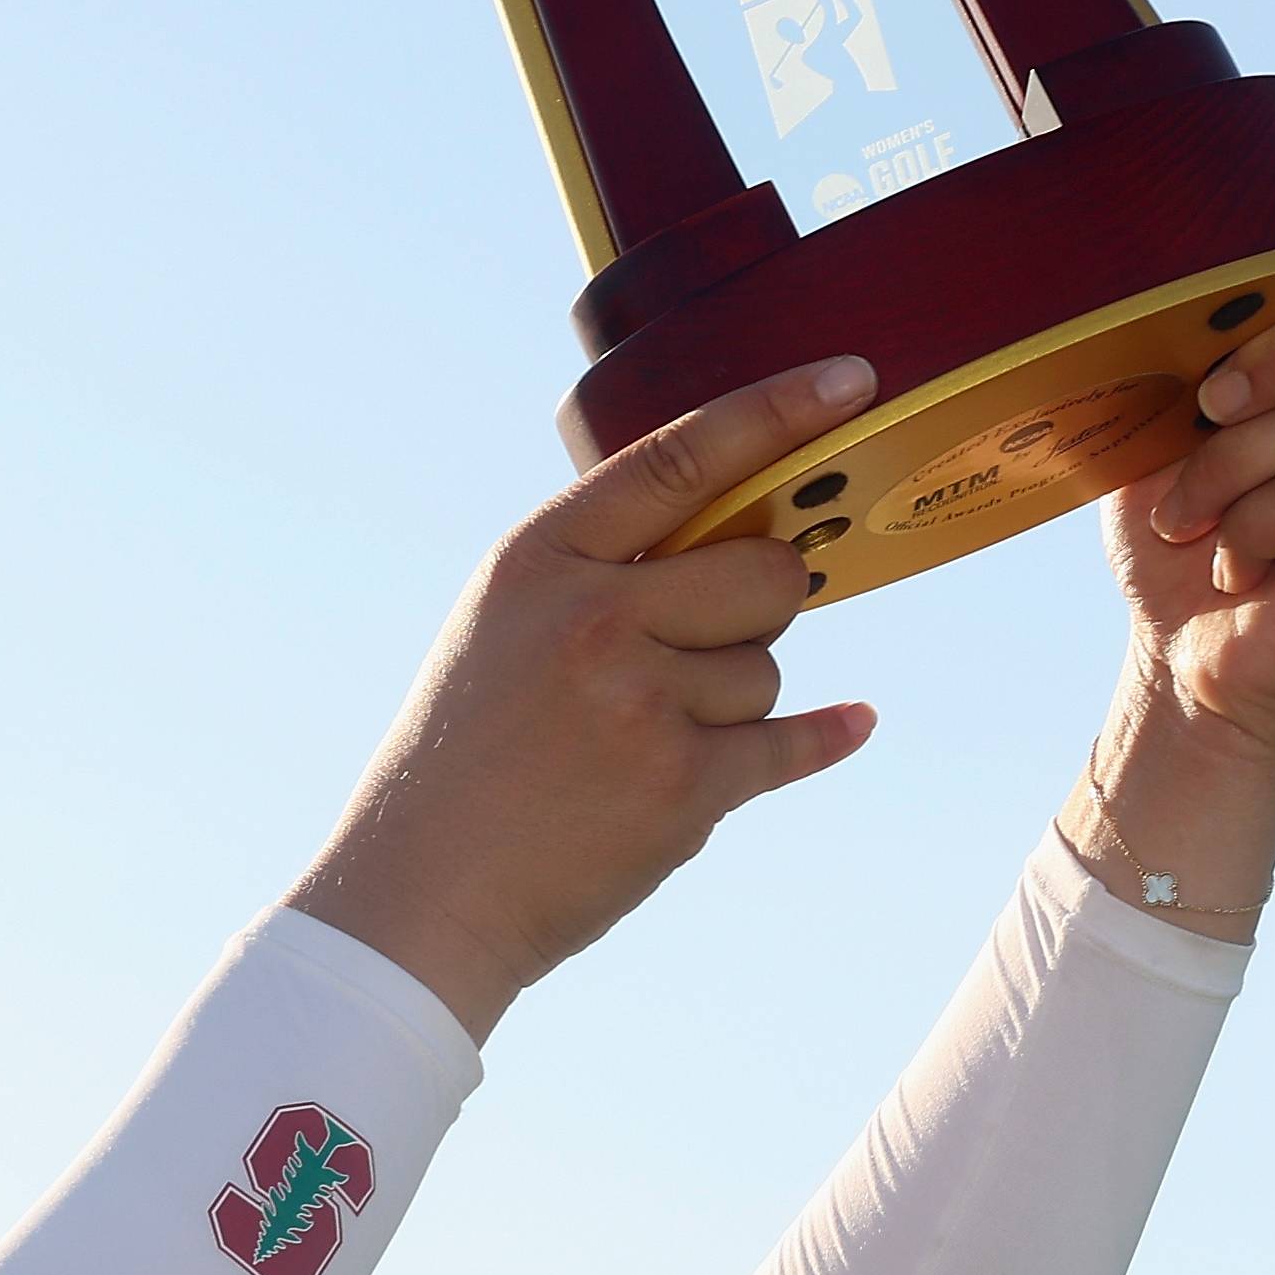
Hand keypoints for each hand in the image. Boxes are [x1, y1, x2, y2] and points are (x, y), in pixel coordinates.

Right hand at [287, 358, 885, 1041]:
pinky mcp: (681, 786)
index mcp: (538, 561)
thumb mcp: (503, 629)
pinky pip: (787, 743)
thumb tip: (749, 545)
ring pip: (768, 667)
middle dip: (760, 602)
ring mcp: (639, 701)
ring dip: (733, 702)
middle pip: (760, 570)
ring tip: (645, 744)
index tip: (851, 380)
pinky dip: (818, 740)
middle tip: (705, 643)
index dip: (774, 411)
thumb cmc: (464, 760)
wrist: (422, 894)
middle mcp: (592, 616)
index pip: (678, 458)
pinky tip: (851, 725)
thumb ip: (602, 574)